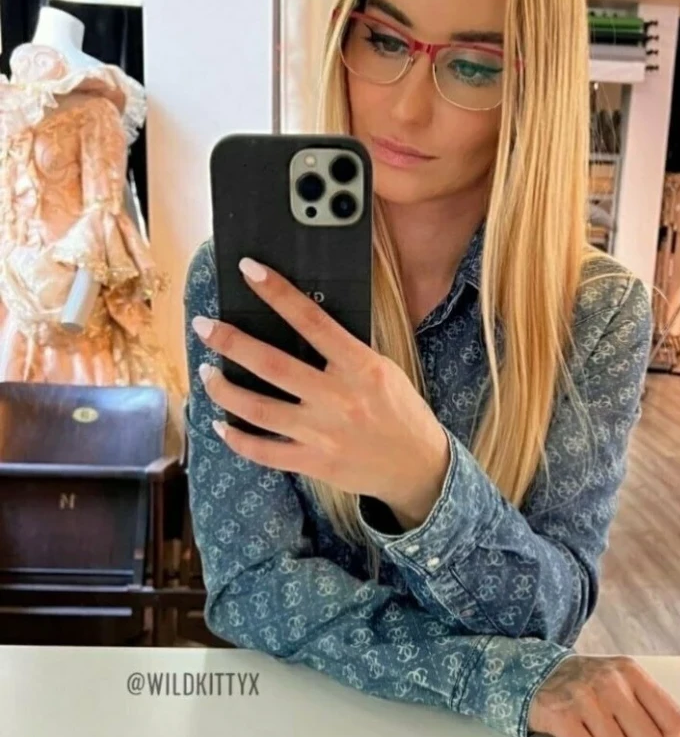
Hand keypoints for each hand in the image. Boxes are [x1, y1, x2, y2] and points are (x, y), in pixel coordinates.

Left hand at [191, 257, 449, 522]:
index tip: (249, 270)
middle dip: (230, 341)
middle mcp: (339, 398)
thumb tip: (304, 321)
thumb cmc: (400, 411)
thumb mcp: (384, 369)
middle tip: (204, 326)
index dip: (278, 292)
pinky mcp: (314, 463)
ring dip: (224, 389)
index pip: (312, 320)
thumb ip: (346, 351)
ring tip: (206, 372)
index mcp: (361, 367)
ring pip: (258, 409)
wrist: (419, 466)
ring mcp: (323, 433)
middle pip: (271, 364)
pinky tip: (221, 424)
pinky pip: (264, 451)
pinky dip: (237, 438)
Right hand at [528, 654, 679, 736]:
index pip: (673, 721)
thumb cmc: (590, 685)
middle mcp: (611, 681)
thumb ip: (659, 709)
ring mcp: (585, 697)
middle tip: (614, 731)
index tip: (647, 734)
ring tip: (593, 730)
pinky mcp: (561, 715)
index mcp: (632, 672)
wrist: (538, 674)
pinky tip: (576, 732)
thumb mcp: (626, 685)